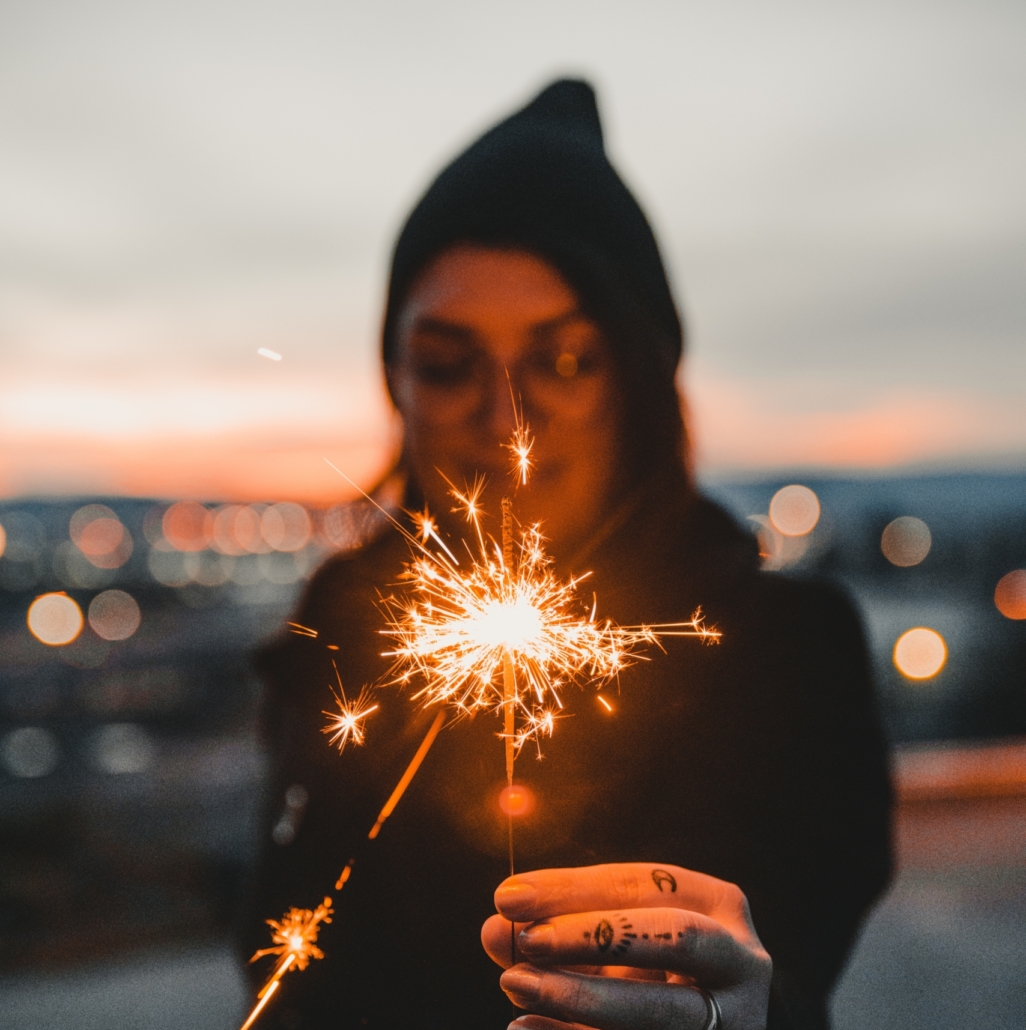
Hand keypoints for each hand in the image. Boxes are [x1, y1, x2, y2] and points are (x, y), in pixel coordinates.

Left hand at [481, 862, 770, 1029]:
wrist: (690, 1027)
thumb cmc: (642, 973)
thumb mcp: (605, 941)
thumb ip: (554, 928)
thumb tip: (497, 927)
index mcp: (719, 907)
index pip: (649, 883)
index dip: (576, 887)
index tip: (508, 895)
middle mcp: (742, 962)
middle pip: (674, 936)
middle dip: (595, 934)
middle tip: (525, 939)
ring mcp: (733, 1021)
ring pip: (661, 1012)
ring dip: (579, 997)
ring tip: (514, 982)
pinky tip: (524, 1028)